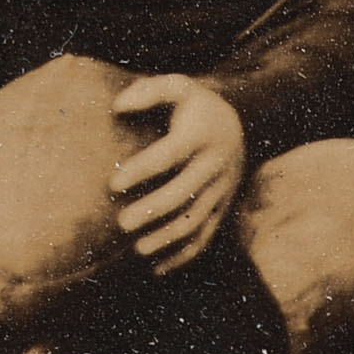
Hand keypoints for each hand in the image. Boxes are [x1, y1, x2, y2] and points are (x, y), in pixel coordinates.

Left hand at [111, 77, 246, 275]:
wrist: (241, 125)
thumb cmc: (196, 106)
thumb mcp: (178, 85)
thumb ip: (148, 91)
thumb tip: (118, 107)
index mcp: (201, 135)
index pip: (169, 155)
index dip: (142, 170)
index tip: (113, 184)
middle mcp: (215, 165)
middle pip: (183, 194)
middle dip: (152, 211)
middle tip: (121, 223)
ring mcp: (221, 191)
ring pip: (196, 220)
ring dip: (167, 238)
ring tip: (137, 249)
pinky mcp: (222, 209)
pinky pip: (205, 237)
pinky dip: (183, 256)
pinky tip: (158, 268)